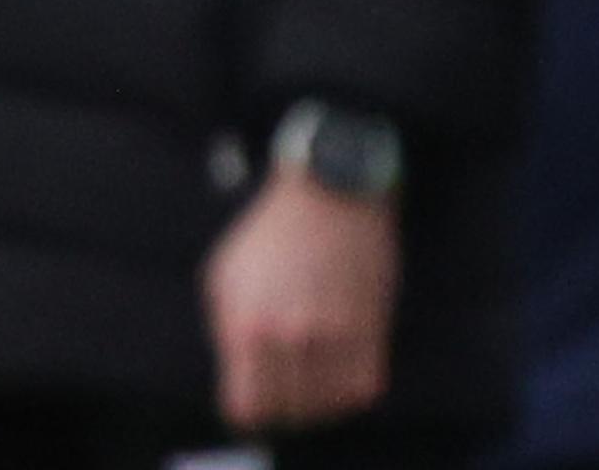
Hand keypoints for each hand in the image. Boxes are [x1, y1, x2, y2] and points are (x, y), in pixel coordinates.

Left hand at [203, 170, 397, 430]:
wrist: (332, 189)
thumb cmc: (273, 232)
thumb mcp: (226, 276)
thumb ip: (229, 331)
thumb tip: (243, 375)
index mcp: (246, 326)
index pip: (247, 407)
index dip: (253, 407)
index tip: (261, 396)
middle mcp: (290, 335)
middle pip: (290, 409)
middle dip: (289, 403)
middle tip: (294, 384)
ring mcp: (335, 330)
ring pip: (330, 403)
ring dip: (324, 399)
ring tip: (322, 377)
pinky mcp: (372, 322)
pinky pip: (365, 385)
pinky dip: (354, 388)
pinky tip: (347, 369)